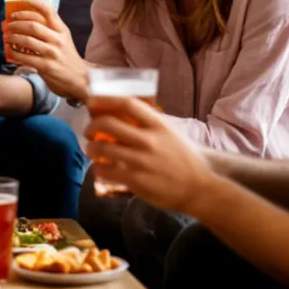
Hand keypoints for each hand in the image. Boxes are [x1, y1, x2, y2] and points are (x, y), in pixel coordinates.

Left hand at [4, 0, 88, 100]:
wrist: (79, 78)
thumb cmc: (67, 57)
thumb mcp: (63, 38)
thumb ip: (49, 29)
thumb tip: (25, 18)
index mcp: (62, 29)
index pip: (48, 10)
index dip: (33, 2)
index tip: (22, 0)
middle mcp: (58, 39)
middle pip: (32, 25)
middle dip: (16, 22)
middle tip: (8, 23)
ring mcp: (52, 53)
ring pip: (27, 40)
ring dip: (12, 37)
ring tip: (7, 37)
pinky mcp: (46, 66)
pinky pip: (25, 57)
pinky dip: (14, 53)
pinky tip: (10, 51)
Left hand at [83, 97, 215, 214]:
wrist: (199, 189)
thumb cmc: (186, 161)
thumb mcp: (172, 135)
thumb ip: (152, 125)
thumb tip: (129, 115)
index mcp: (159, 126)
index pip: (128, 103)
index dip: (106, 99)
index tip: (93, 101)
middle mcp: (149, 140)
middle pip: (108, 124)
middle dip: (91, 126)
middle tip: (89, 131)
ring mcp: (141, 161)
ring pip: (103, 148)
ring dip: (91, 148)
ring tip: (92, 151)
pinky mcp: (136, 180)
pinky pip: (106, 171)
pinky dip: (98, 168)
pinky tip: (100, 168)